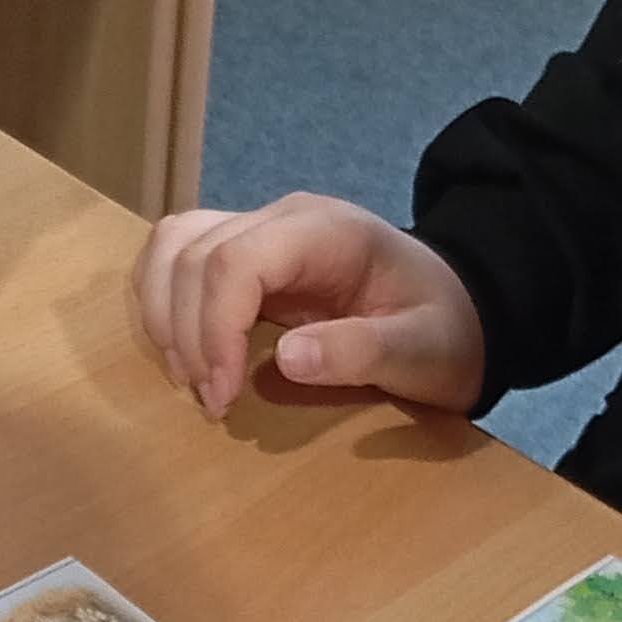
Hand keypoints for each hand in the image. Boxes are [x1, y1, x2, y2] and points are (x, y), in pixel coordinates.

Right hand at [132, 194, 484, 423]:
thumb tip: (287, 360)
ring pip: (173, 245)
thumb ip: (362, 352)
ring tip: (191, 379)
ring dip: (164, 315)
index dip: (215, 330)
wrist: (457, 313)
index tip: (225, 396)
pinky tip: (183, 352)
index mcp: (326, 231)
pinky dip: (163, 302)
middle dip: (189, 334)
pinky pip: (177, 257)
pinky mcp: (243, 253)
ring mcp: (258, 230)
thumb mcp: (423, 352)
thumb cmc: (444, 333)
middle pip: (194, 254)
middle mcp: (282, 218)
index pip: (236, 261)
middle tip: (214, 402)